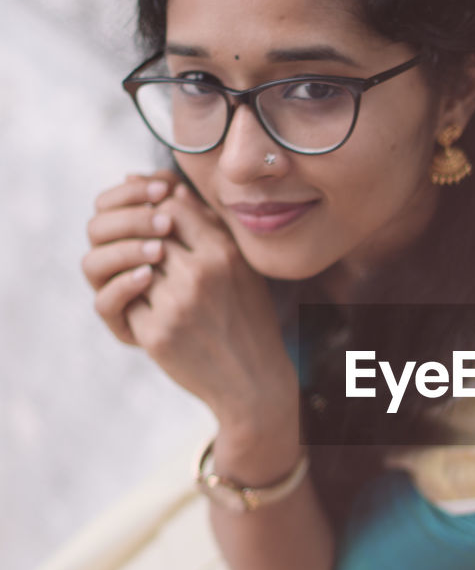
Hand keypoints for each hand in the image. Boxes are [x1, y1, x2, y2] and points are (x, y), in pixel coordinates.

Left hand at [83, 172, 298, 431]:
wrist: (252, 382)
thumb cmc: (247, 318)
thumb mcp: (240, 267)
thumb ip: (208, 225)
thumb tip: (169, 187)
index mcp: (223, 253)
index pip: (171, 207)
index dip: (161, 214)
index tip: (164, 229)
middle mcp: (199, 276)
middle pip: (148, 236)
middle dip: (145, 245)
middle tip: (154, 259)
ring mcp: (174, 306)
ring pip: (133, 268)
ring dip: (138, 275)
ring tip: (157, 286)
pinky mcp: (155, 334)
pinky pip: (127, 303)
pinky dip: (136, 306)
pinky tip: (158, 315)